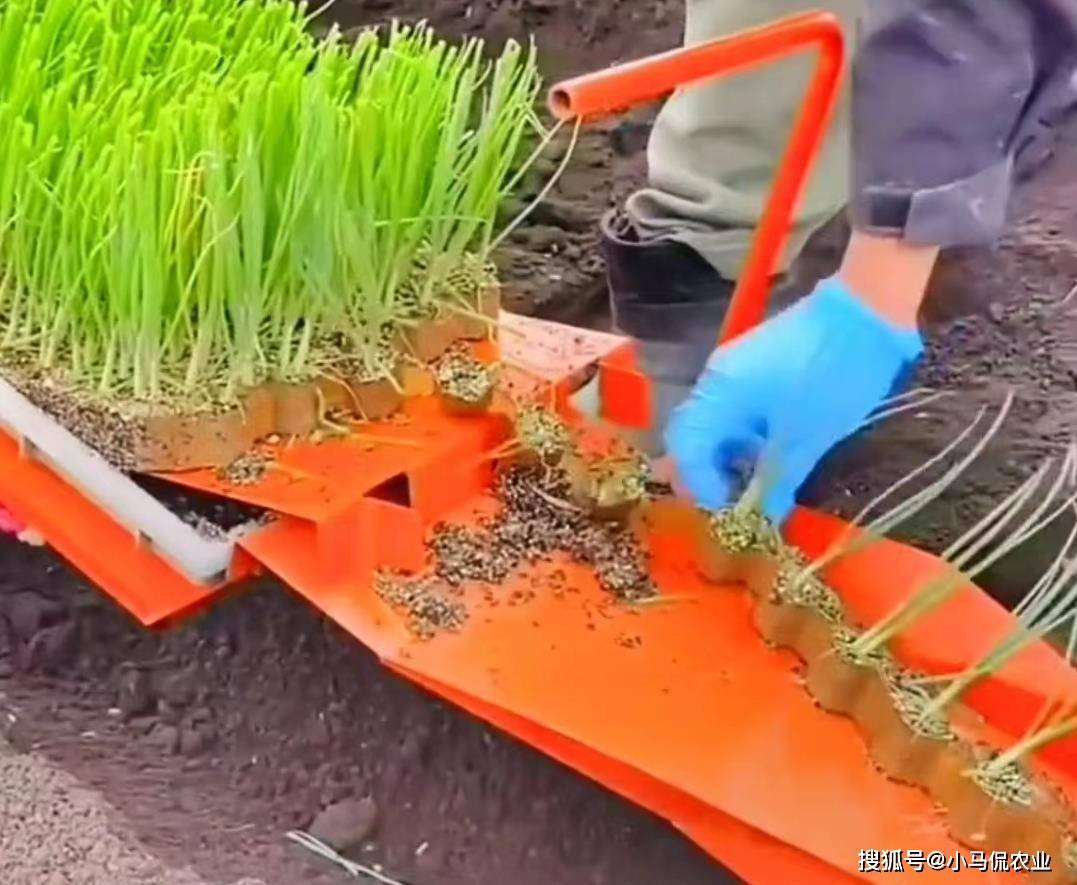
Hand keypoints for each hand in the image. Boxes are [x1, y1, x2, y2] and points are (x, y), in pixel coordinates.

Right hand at [664, 277, 922, 523]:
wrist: (867, 310)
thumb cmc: (833, 377)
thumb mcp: (807, 438)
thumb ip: (777, 481)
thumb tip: (764, 518)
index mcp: (719, 394)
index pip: (686, 448)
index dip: (701, 486)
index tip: (731, 513)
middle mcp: (715, 379)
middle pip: (693, 436)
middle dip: (710, 474)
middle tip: (738, 504)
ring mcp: (734, 369)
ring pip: (715, 424)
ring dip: (729, 458)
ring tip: (761, 484)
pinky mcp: (754, 366)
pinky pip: (734, 409)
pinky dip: (744, 437)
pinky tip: (771, 454)